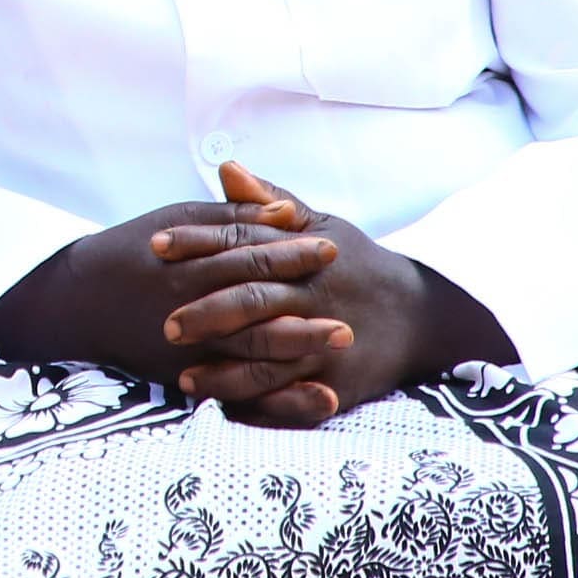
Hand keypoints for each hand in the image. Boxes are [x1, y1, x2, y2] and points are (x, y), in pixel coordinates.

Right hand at [0, 176, 341, 378]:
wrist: (76, 302)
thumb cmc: (136, 252)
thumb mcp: (180, 220)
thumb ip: (232, 216)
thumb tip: (287, 213)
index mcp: (189, 262)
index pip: (249, 254)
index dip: (290, 252)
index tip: (329, 248)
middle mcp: (190, 305)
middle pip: (256, 306)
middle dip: (303, 309)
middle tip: (349, 312)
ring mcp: (187, 344)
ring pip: (249, 348)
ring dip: (297, 346)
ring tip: (339, 342)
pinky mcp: (183, 375)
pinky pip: (238, 390)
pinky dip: (278, 396)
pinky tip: (316, 396)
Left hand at [158, 162, 515, 426]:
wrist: (421, 314)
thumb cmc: (357, 264)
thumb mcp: (321, 226)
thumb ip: (270, 201)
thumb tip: (226, 168)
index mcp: (303, 254)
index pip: (243, 244)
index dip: (198, 243)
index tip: (155, 245)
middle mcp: (313, 297)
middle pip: (254, 301)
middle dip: (207, 312)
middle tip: (164, 323)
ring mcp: (325, 342)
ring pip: (268, 358)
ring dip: (224, 370)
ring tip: (183, 377)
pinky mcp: (337, 382)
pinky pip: (290, 398)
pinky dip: (257, 405)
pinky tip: (225, 408)